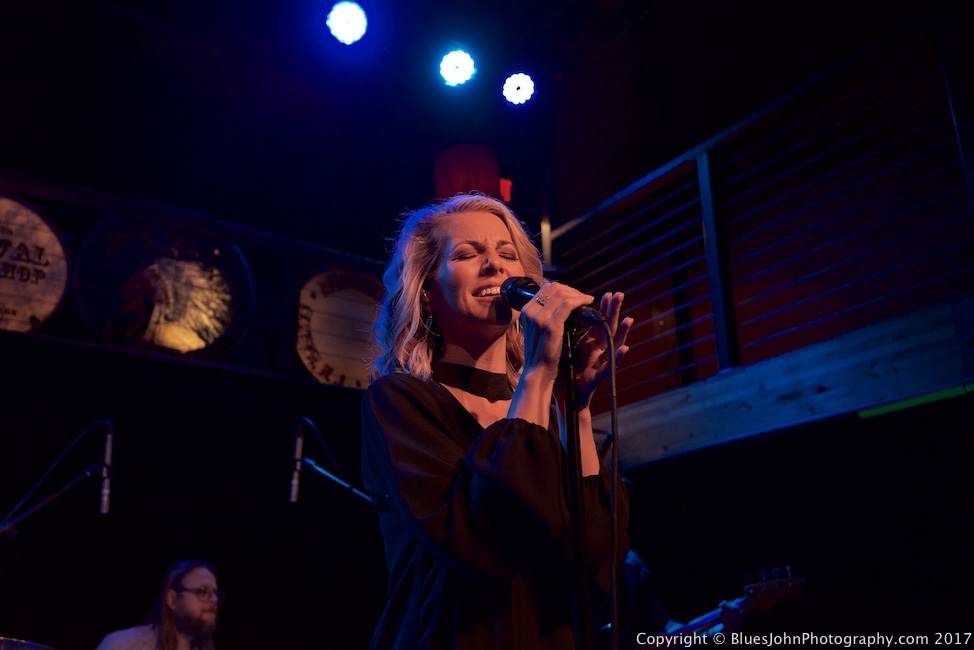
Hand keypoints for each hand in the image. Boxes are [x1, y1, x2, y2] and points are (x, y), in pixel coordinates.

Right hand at [518, 280, 601, 380]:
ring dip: (577, 294)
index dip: (563, 289)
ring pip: (561, 293)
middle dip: (571, 290)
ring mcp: (539, 317)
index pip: (546, 288)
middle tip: (582, 298)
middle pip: (553, 288)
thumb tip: (562, 301)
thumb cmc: (542, 352)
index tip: (574, 296)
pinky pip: (568, 304)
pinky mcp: (551, 325)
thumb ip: (546, 314)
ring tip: (587, 300)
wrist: (538, 371)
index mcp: (526, 310)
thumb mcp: (540, 329)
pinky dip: (580, 300)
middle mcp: (530, 311)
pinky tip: (588, 302)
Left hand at [573, 291, 632, 407]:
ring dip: (622, 332)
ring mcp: (600, 362)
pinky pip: (610, 366)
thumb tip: (563, 313)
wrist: (566, 396)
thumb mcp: (566, 348)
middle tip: (619, 294)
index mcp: (589, 342)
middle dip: (614, 311)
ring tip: (629, 319)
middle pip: (608, 327)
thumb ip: (568, 332)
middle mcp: (597, 350)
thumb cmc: (566, 372)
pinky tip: (625, 349)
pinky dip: (618, 357)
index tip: (606, 293)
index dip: (603, 308)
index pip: (597, 321)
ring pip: (614, 344)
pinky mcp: (598, 376)